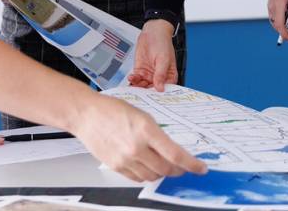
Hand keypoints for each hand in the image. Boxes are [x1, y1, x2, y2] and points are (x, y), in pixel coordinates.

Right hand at [71, 94, 206, 181]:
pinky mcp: (116, 167)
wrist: (86, 115)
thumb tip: (171, 149)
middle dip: (178, 170)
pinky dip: (147, 175)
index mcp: (146, 130)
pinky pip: (138, 178)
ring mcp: (125, 159)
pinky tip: (148, 166)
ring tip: (164, 165)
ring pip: (153, 176)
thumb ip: (157, 134)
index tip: (200, 168)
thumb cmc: (112, 109)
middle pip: (166, 169)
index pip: (175, 154)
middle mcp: (137, 147)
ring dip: (162, 172)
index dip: (191, 164)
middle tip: (183, 166)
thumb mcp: (142, 115)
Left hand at [128, 20, 177, 90]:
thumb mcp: (163, 59)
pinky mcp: (140, 70)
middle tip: (139, 96)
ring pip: (143, 86)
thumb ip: (161, 74)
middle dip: (145, 93)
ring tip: (134, 86)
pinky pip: (136, 79)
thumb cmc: (163, 43)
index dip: (159, 97)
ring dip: (138, 87)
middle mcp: (159, 78)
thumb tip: (160, 88)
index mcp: (169, 77)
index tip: (152, 100)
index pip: (165, 90)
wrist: (152, 32)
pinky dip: (133, 80)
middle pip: (152, 90)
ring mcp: (149, 75)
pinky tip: (131, 78)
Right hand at [267, 0, 287, 43]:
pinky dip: (281, 20)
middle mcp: (272, 5)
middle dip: (286, 34)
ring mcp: (271, 3)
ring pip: (275, 20)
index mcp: (278, 5)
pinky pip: (274, 14)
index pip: (280, 25)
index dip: (286, 34)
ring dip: (283, 27)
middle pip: (276, 25)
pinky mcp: (272, 0)